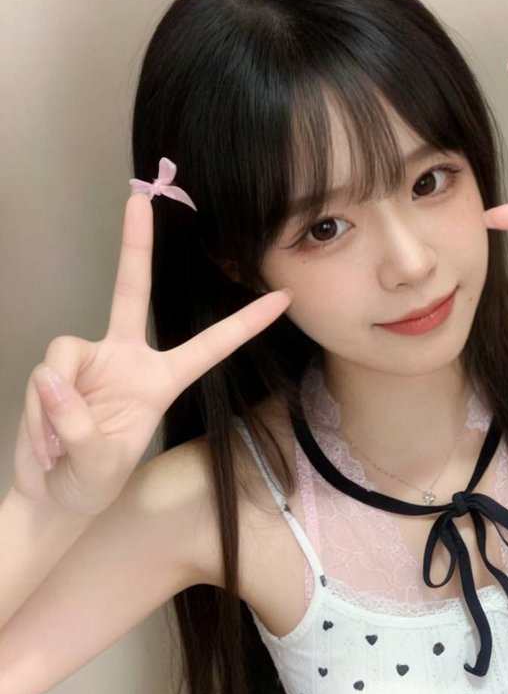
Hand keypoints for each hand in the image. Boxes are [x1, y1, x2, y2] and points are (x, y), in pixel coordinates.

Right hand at [13, 194, 291, 516]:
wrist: (52, 496)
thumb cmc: (91, 483)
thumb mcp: (99, 466)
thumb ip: (79, 426)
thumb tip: (52, 380)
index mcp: (160, 380)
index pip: (210, 345)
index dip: (245, 323)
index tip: (282, 299)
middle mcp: (126, 359)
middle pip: (131, 292)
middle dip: (134, 245)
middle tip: (138, 196)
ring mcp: (90, 360)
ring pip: (64, 354)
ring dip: (56, 410)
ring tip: (60, 449)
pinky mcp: (57, 369)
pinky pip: (43, 376)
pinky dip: (39, 415)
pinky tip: (46, 446)